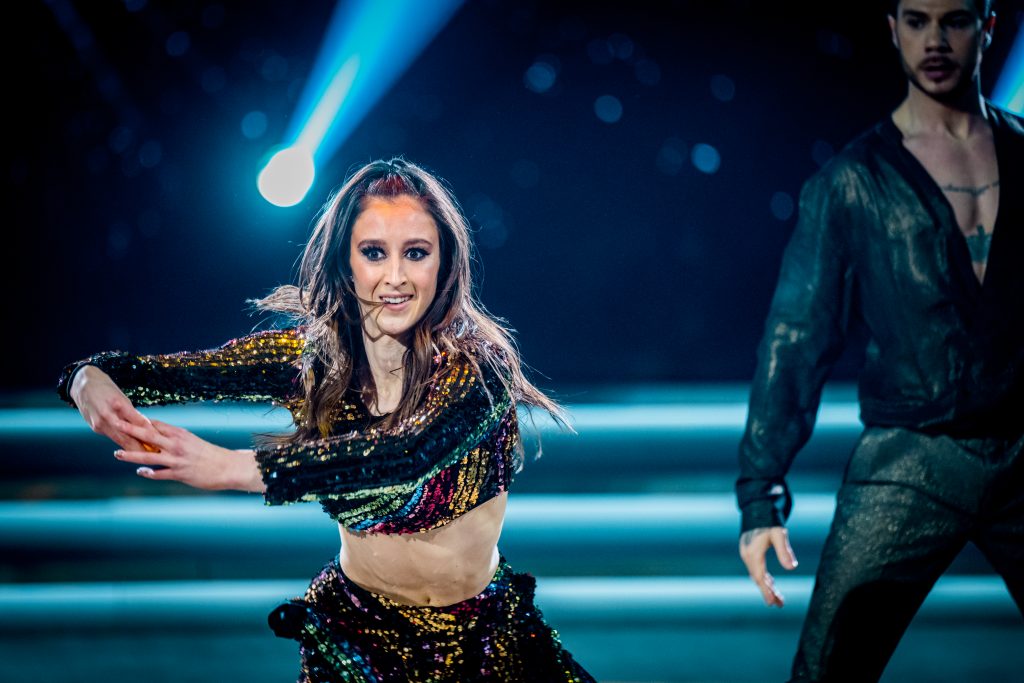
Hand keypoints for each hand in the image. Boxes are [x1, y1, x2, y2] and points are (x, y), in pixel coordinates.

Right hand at [70, 365, 160, 451]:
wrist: (83, 385)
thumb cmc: (106, 388)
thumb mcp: (122, 396)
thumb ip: (132, 412)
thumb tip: (146, 425)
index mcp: (117, 404)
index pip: (137, 422)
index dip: (149, 432)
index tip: (159, 440)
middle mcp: (107, 415)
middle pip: (127, 435)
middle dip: (141, 446)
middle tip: (155, 453)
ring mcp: (99, 423)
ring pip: (119, 439)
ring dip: (132, 448)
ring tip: (145, 454)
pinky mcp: (95, 428)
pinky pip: (112, 436)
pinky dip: (122, 442)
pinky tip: (131, 448)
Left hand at [115, 419, 264, 492]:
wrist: (227, 467)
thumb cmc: (209, 454)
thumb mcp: (191, 441)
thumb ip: (173, 438)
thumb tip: (157, 434)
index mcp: (179, 434)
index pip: (155, 424)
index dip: (138, 419)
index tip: (123, 413)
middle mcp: (176, 445)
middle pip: (148, 435)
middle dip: (130, 429)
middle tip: (115, 423)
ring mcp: (177, 459)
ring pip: (149, 456)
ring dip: (131, 455)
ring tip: (117, 453)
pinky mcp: (180, 473)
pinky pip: (160, 473)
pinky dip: (149, 473)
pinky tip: (140, 472)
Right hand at [739, 526, 797, 607]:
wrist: (757, 508)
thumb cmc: (769, 521)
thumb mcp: (779, 535)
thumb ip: (785, 551)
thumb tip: (792, 568)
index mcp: (753, 553)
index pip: (760, 577)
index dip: (767, 591)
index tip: (774, 603)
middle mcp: (747, 555)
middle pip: (758, 578)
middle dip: (768, 592)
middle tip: (779, 604)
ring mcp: (747, 553)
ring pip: (757, 575)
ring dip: (767, 586)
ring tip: (778, 599)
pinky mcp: (749, 551)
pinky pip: (756, 569)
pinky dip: (764, 578)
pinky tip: (771, 583)